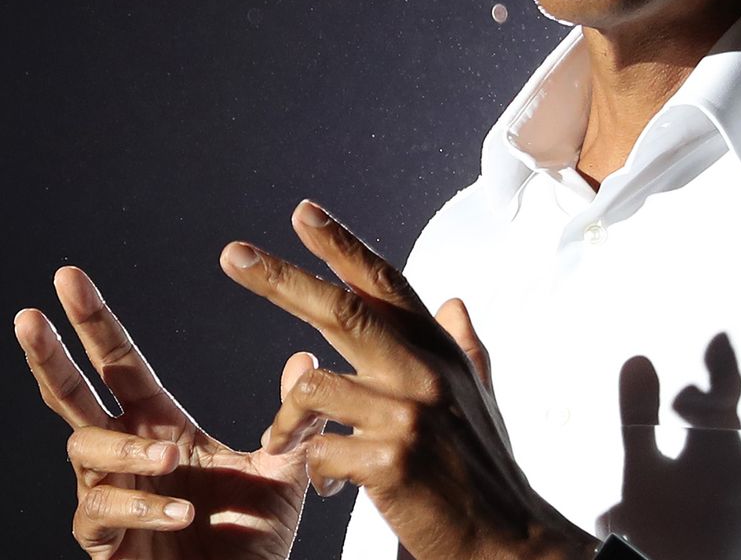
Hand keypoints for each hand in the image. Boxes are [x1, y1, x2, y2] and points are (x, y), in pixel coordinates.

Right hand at [14, 266, 314, 559]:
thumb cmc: (251, 537)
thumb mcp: (286, 471)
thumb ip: (296, 419)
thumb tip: (306, 356)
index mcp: (161, 427)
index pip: (120, 366)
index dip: (96, 324)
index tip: (70, 278)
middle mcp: (126, 456)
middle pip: (73, 397)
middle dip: (51, 355)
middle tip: (32, 315)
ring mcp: (110, 497)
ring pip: (86, 453)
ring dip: (127, 451)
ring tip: (171, 459)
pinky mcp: (106, 541)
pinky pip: (103, 513)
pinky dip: (142, 505)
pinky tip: (181, 506)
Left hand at [223, 200, 599, 559]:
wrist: (506, 537)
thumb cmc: (483, 469)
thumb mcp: (478, 398)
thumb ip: (464, 346)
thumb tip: (454, 300)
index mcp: (441, 353)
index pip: (386, 284)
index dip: (343, 245)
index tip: (303, 213)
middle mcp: (426, 373)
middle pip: (343, 311)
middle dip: (282, 279)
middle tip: (234, 254)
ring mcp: (409, 415)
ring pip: (313, 388)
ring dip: (285, 421)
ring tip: (283, 444)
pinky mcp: (390, 461)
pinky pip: (317, 448)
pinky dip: (312, 466)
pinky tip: (327, 483)